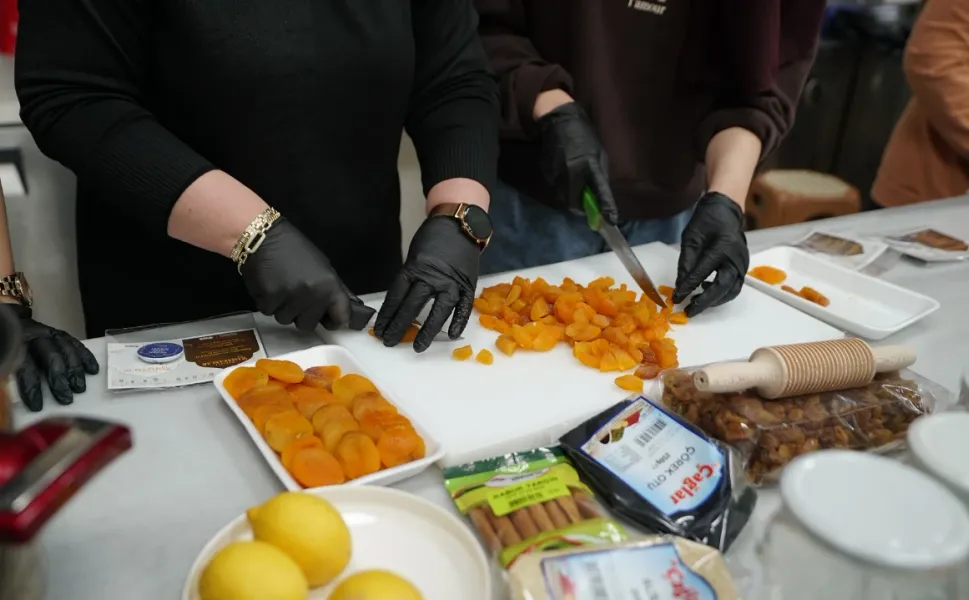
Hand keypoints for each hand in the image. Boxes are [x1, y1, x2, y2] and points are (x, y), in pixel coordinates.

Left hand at [3, 303, 98, 411]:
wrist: (1, 325)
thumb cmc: (4, 345)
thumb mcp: (3, 359)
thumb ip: (10, 373)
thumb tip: (13, 396)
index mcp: (15, 343)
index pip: (26, 367)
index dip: (33, 387)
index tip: (37, 406)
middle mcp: (33, 335)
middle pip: (51, 357)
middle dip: (60, 379)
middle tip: (66, 398)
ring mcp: (46, 332)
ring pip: (66, 349)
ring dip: (75, 370)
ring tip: (79, 388)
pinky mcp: (56, 333)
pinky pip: (74, 343)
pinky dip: (85, 356)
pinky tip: (92, 369)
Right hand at [240, 217, 357, 331]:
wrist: (264, 237)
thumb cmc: (295, 250)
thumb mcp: (323, 266)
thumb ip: (335, 290)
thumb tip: (349, 310)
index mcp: (330, 285)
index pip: (342, 317)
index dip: (335, 320)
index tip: (328, 317)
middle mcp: (313, 294)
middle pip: (308, 325)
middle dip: (302, 314)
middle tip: (296, 295)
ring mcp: (290, 297)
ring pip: (286, 320)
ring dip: (283, 308)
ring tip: (281, 287)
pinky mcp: (269, 299)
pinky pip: (269, 312)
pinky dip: (268, 303)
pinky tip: (268, 285)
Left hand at [374, 216, 478, 351]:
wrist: (461, 224)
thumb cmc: (434, 239)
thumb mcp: (415, 255)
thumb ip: (410, 277)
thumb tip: (401, 302)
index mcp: (415, 268)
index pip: (396, 295)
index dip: (387, 314)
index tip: (380, 328)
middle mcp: (432, 277)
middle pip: (412, 306)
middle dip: (399, 326)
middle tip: (390, 341)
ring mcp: (451, 282)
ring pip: (438, 311)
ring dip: (427, 331)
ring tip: (418, 347)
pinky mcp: (468, 285)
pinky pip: (463, 307)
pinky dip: (458, 322)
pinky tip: (451, 335)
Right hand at [537, 102, 618, 223]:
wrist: (558, 122)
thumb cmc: (582, 136)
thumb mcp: (597, 153)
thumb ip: (599, 174)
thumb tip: (599, 194)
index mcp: (590, 165)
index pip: (600, 190)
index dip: (606, 206)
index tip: (611, 220)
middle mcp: (573, 172)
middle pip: (576, 201)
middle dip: (581, 206)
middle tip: (585, 205)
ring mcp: (558, 174)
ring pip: (565, 197)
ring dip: (571, 197)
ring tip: (574, 182)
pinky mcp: (548, 174)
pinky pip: (557, 188)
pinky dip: (562, 187)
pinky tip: (564, 173)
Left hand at [673, 192, 748, 316]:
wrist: (725, 211)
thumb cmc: (706, 222)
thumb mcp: (691, 238)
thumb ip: (686, 262)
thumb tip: (680, 285)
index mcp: (722, 247)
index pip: (703, 272)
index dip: (689, 287)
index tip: (677, 299)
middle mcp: (736, 258)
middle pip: (723, 287)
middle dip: (705, 302)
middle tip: (689, 311)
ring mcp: (743, 264)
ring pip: (731, 291)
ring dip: (714, 301)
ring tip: (696, 303)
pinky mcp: (743, 268)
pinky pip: (734, 287)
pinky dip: (721, 294)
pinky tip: (706, 290)